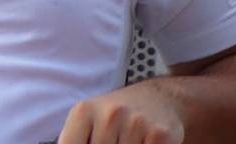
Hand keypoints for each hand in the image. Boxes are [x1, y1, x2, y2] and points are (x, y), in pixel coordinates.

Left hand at [58, 81, 186, 143]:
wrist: (159, 97)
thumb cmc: (117, 114)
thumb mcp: (88, 119)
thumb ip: (76, 138)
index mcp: (84, 111)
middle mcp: (110, 114)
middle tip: (114, 140)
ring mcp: (136, 123)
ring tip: (127, 140)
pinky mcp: (159, 134)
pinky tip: (143, 142)